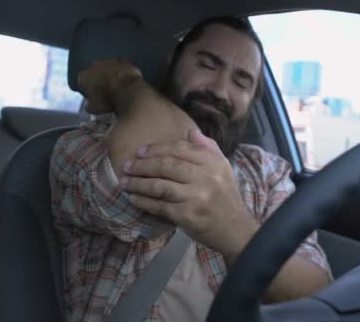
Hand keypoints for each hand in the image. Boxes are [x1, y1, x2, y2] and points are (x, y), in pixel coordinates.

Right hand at [77, 59, 142, 113]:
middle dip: (99, 79)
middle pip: (95, 72)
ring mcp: (109, 61)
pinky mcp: (124, 61)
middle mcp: (94, 65)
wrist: (130, 92)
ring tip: (118, 87)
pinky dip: (123, 73)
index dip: (89, 89)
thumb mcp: (95, 109)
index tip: (95, 96)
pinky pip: (121, 68)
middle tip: (107, 91)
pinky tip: (127, 82)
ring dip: (111, 75)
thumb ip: (89, 105)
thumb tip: (88, 104)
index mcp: (84, 76)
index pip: (82, 81)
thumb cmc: (109, 101)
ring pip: (108, 68)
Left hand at [119, 130, 258, 257]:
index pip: (180, 149)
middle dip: (143, 165)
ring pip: (160, 186)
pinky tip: (134, 199)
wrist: (235, 229)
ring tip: (124, 182)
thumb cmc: (226, 196)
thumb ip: (208, 147)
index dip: (157, 148)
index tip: (140, 151)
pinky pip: (160, 206)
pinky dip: (144, 202)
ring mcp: (196, 197)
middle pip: (167, 166)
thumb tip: (190, 132)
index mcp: (213, 162)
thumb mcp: (223, 168)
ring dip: (139, 183)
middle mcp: (206, 177)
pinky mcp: (187, 216)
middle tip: (127, 166)